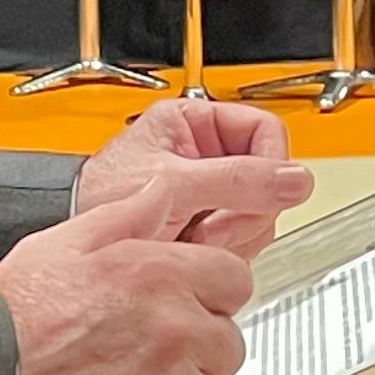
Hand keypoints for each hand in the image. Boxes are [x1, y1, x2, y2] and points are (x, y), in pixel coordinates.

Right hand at [0, 184, 266, 374]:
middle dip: (194, 351)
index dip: (206, 295)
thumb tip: (164, 192)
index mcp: (161, 277)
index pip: (233, 281)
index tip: (183, 308)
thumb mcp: (58, 246)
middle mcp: (177, 335)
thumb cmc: (5, 329)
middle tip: (140, 358)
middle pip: (226, 343)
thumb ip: (127, 216)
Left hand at [69, 97, 310, 260]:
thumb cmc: (100, 197)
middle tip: (212, 225)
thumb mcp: (174, 184)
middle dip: (243, 211)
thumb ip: (236, 179)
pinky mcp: (206, 227)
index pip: (266, 133)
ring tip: (193, 237)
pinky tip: (192, 250)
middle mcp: (207, 155)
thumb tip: (294, 179)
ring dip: (231, 235)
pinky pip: (240, 240)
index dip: (271, 165)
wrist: (80, 248)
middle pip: (266, 181)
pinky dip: (221, 252)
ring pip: (257, 213)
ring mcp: (209, 194)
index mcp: (196, 122)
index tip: (264, 192)